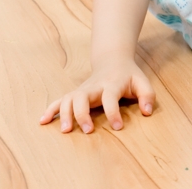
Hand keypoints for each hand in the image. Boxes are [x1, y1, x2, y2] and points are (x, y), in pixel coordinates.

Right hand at [40, 60, 154, 133]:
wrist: (113, 61)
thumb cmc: (129, 76)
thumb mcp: (142, 82)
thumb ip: (148, 96)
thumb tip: (147, 112)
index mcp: (112, 84)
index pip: (110, 97)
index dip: (113, 112)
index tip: (118, 127)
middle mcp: (94, 86)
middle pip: (82, 97)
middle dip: (82, 114)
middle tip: (88, 131)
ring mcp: (82, 90)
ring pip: (68, 99)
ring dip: (64, 114)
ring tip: (66, 131)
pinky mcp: (75, 93)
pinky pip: (59, 100)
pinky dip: (50, 110)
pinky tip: (43, 121)